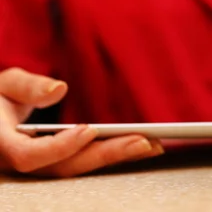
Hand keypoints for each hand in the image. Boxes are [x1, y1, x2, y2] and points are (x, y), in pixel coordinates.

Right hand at [0, 68, 163, 176]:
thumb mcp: (3, 85)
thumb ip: (27, 86)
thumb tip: (59, 90)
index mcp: (1, 146)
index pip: (29, 156)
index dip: (59, 147)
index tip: (88, 130)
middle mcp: (20, 163)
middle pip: (65, 167)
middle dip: (107, 155)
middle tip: (146, 142)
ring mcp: (40, 167)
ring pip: (78, 168)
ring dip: (116, 157)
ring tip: (154, 145)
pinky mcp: (55, 163)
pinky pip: (83, 163)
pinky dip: (111, 155)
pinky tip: (139, 146)